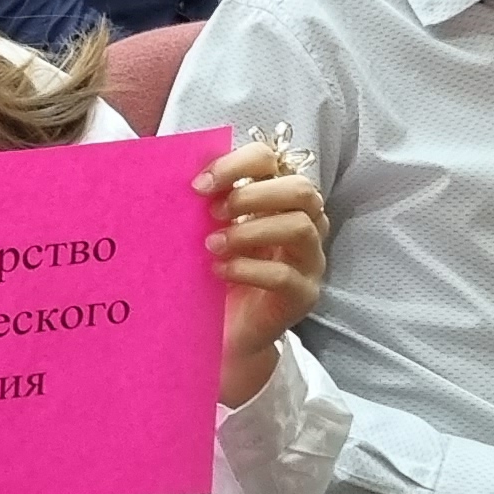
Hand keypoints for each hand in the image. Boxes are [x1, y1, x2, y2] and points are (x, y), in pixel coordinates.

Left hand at [193, 139, 325, 407]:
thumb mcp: (213, 230)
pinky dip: (247, 269)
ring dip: (251, 231)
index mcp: (280, 199)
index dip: (237, 164)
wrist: (226, 332)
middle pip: (302, 190)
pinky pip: (285, 275)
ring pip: (300, 227)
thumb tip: (183, 174)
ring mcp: (311, 261)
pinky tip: (219, 271)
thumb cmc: (218, 272)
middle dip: (252, 195)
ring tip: (213, 244)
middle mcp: (306, 224)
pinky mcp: (304, 295)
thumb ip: (210, 202)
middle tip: (213, 212)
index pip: (272, 161)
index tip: (199, 184)